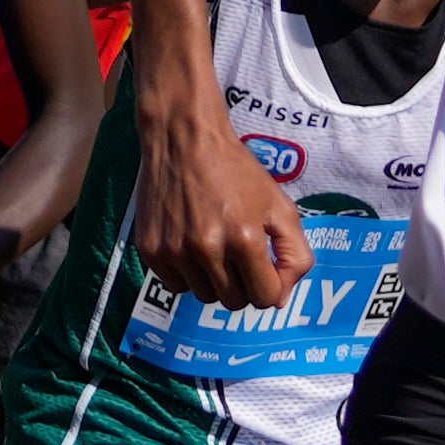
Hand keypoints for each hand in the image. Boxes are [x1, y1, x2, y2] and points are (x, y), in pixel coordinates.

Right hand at [131, 102, 309, 308]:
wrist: (185, 142)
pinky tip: (194, 245)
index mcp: (244, 239)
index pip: (264, 298)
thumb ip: (294, 253)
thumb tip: (281, 298)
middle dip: (245, 285)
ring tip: (219, 247)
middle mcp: (206, 250)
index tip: (270, 271)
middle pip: (233, 302)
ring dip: (216, 281)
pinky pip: (176, 285)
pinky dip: (189, 274)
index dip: (273, 289)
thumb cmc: (238, 173)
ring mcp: (174, 253)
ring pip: (203, 296)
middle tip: (244, 258)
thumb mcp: (280, 206)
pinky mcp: (150, 251)